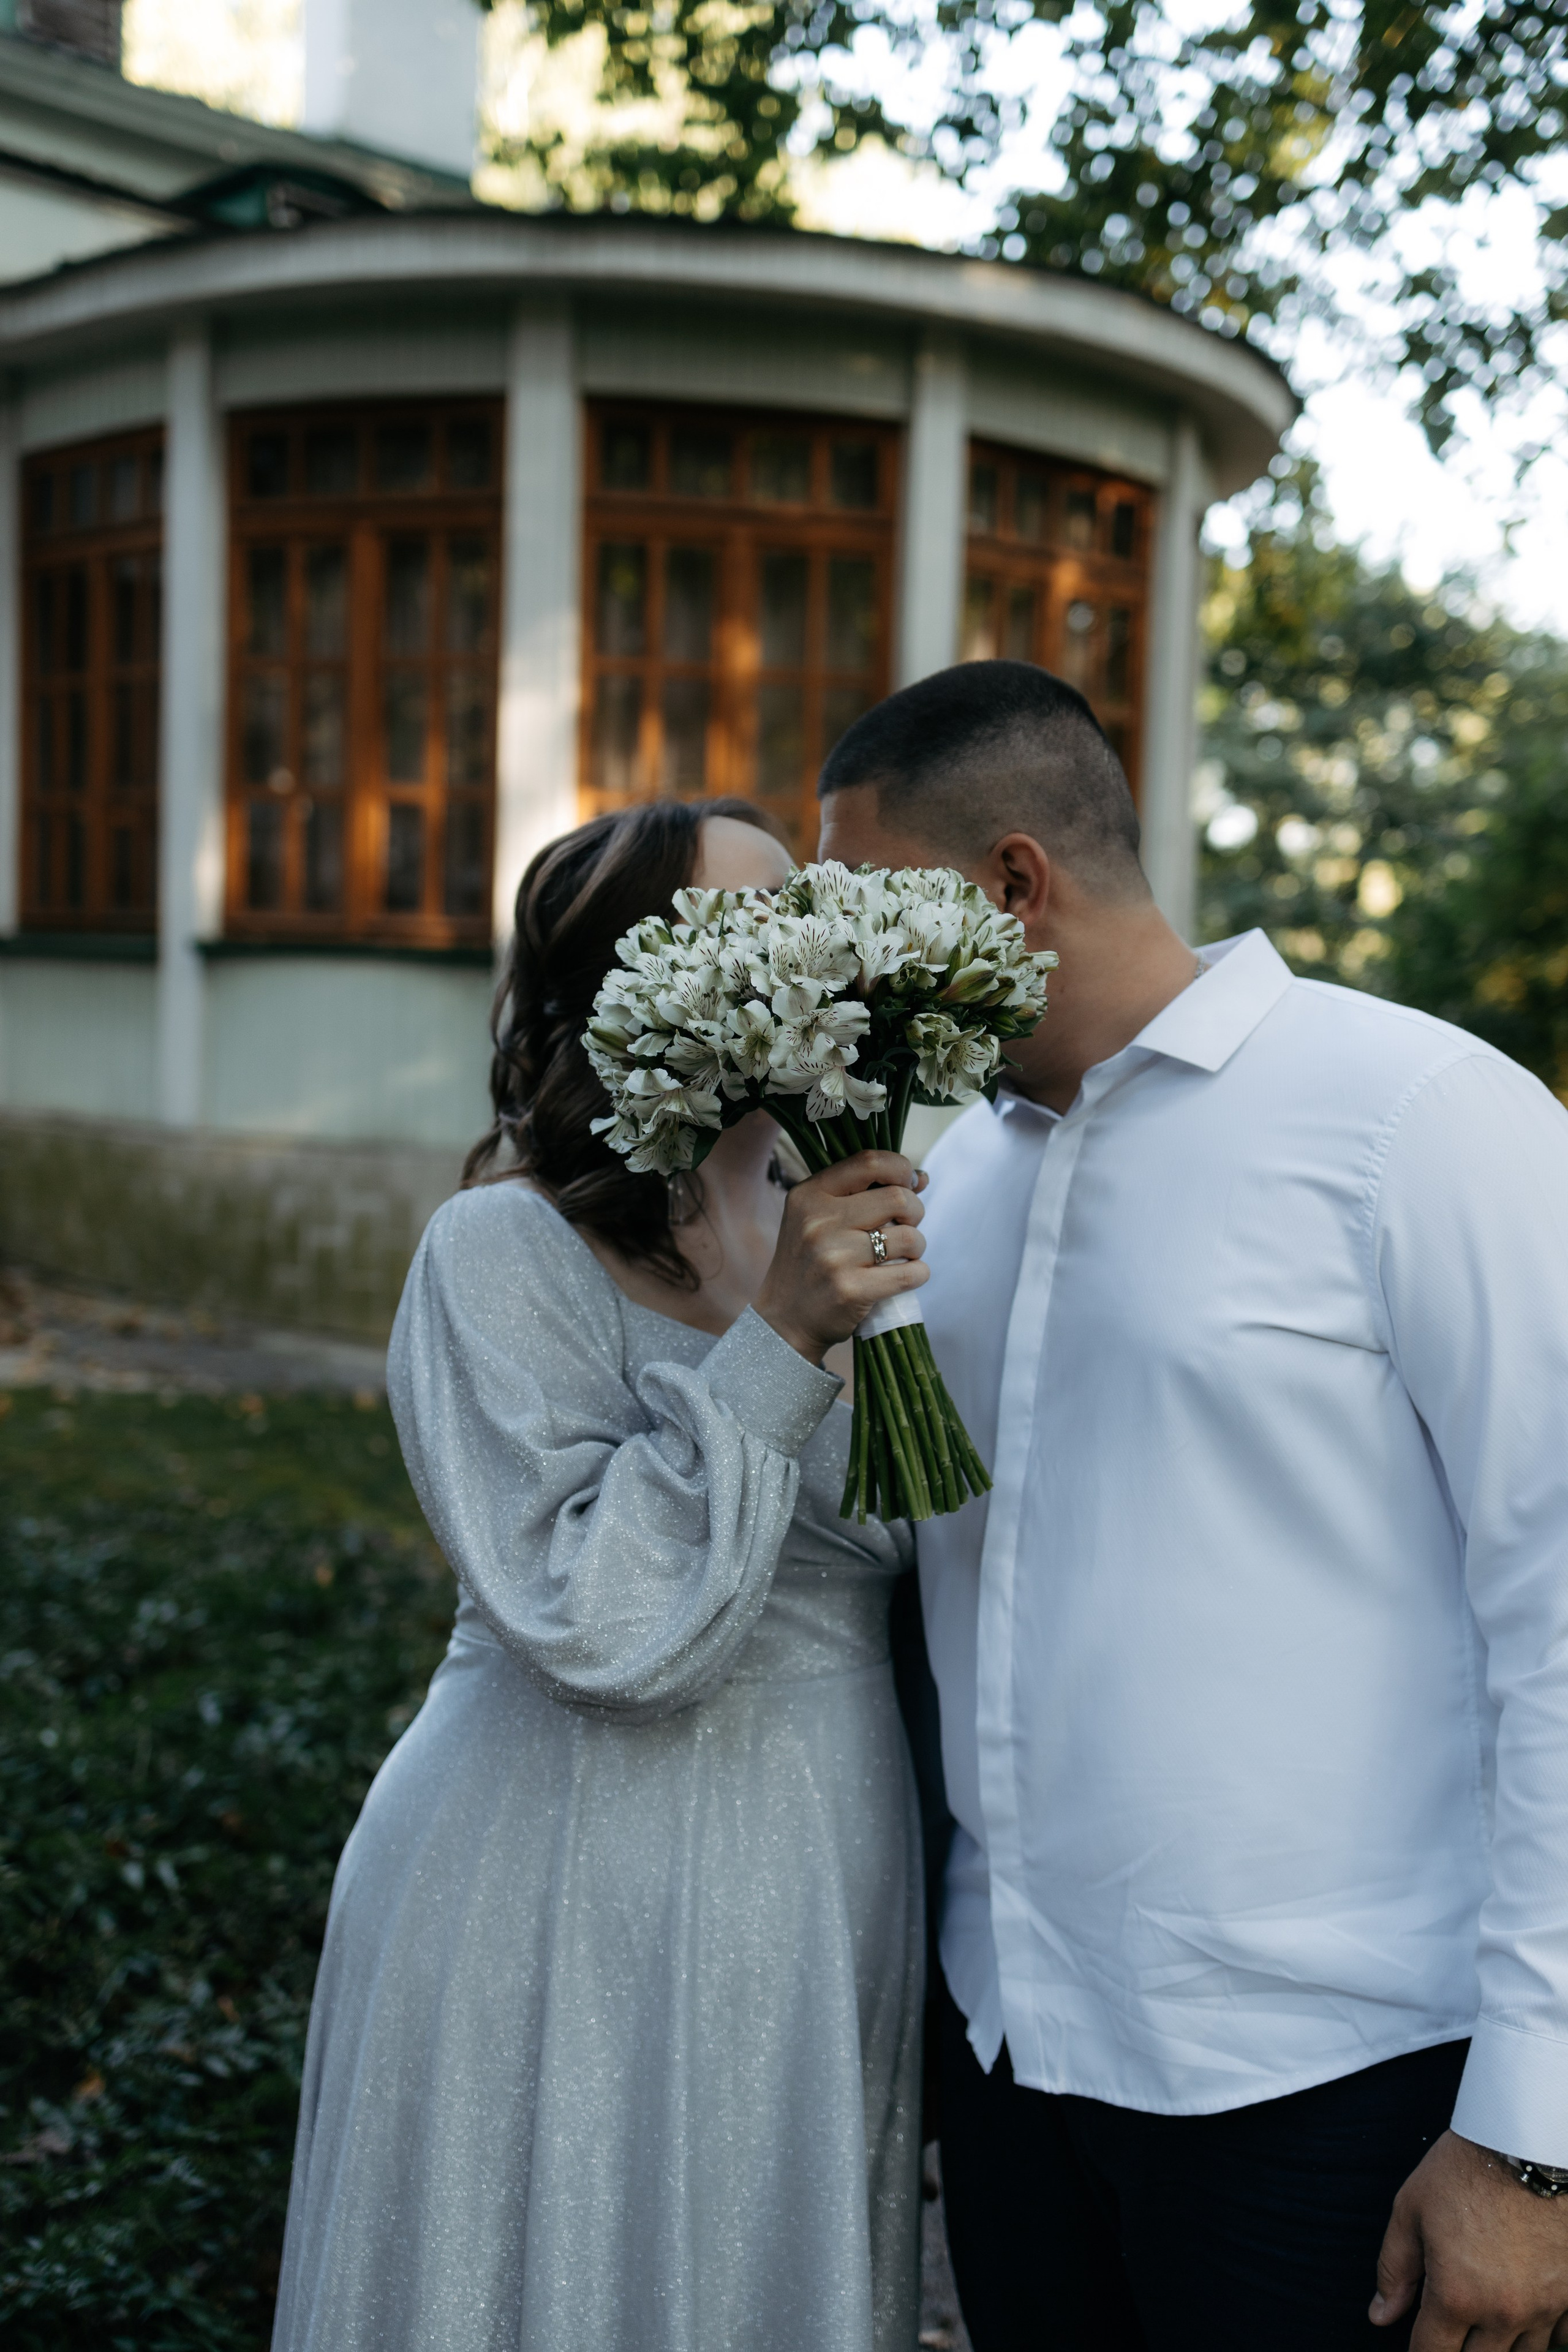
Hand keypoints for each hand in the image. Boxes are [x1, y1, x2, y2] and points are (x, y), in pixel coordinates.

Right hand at [754, 1151, 926, 1364]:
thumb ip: (864, 1193)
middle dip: (915, 1212)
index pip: (869, 1161)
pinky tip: (904, 1277)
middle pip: (898, 1198)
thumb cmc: (810, 1264)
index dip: (900, 1168)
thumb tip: (922, 1177)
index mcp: (810, 1195)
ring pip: (909, 1238)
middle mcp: (819, 1222)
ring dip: (917, 1247)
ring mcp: (834, 1257)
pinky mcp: (850, 1290)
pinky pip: (910, 1273)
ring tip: (902, 1256)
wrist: (784, 1320)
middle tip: (905, 1227)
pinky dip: (918, 1274)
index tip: (909, 1184)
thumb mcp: (820, 1218)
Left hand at [1371, 2130, 1567, 2347]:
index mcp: (1458, 2296)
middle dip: (1459, 2350)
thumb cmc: (1465, 2170)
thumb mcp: (1411, 2209)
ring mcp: (1546, 2307)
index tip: (1418, 2345)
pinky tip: (1528, 2309)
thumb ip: (1395, 2269)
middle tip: (1452, 2325)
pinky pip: (1561, 2337)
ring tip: (1487, 2317)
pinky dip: (1543, 2331)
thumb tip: (1379, 2316)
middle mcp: (1504, 2313)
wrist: (1529, 2142)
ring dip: (1501, 2343)